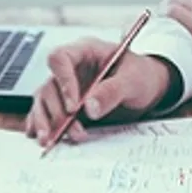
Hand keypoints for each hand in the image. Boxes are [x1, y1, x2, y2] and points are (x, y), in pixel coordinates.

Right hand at [25, 37, 174, 144]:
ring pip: (44, 100)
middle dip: (58, 111)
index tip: (74, 107)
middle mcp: (71, 68)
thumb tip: (90, 108)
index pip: (61, 58)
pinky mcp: (65, 104)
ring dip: (46, 122)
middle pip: (50, 85)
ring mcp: (66, 86)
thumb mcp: (134, 80)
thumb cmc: (141, 75)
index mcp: (86, 51)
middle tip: (72, 131)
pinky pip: (46, 112)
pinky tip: (44, 138)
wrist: (148, 88)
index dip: (63, 81)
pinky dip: (43, 125)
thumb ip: (112, 91)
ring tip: (51, 141)